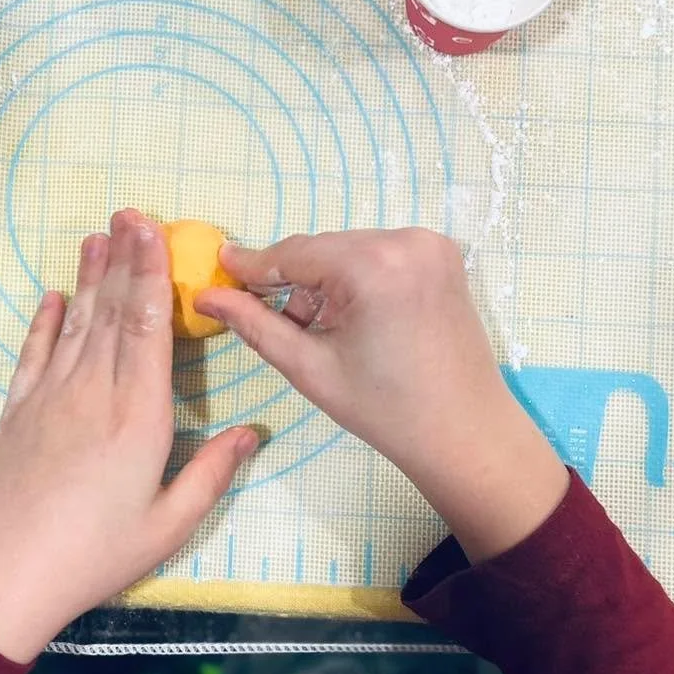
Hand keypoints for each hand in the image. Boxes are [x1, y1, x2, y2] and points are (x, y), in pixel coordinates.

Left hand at [0, 210, 258, 661]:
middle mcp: (92, 392)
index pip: (147, 327)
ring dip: (87, 277)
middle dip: (123, 257)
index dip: (151, 272)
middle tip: (129, 209)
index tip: (153, 229)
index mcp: (137, 415)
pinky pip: (34, 353)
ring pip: (74, 323)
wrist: (4, 576)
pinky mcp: (17, 411)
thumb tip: (253, 432)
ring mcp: (48, 397)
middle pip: (111, 311)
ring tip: (97, 235)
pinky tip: (53, 297)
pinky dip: (44, 322)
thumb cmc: (94, 555)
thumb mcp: (168, 525)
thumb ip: (212, 474)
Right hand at [196, 229, 567, 560]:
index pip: (296, 254)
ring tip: (322, 332)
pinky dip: (356, 279)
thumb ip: (254, 324)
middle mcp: (407, 241)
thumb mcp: (310, 367)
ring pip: (349, 251)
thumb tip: (208, 296)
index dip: (253, 265)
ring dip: (325, 282)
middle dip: (293, 282)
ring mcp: (431, 245)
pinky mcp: (443, 256)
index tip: (219, 265)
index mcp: (375, 265)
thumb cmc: (387, 410)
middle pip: (323, 250)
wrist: (465, 433)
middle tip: (272, 321)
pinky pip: (379, 255)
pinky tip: (353, 320)